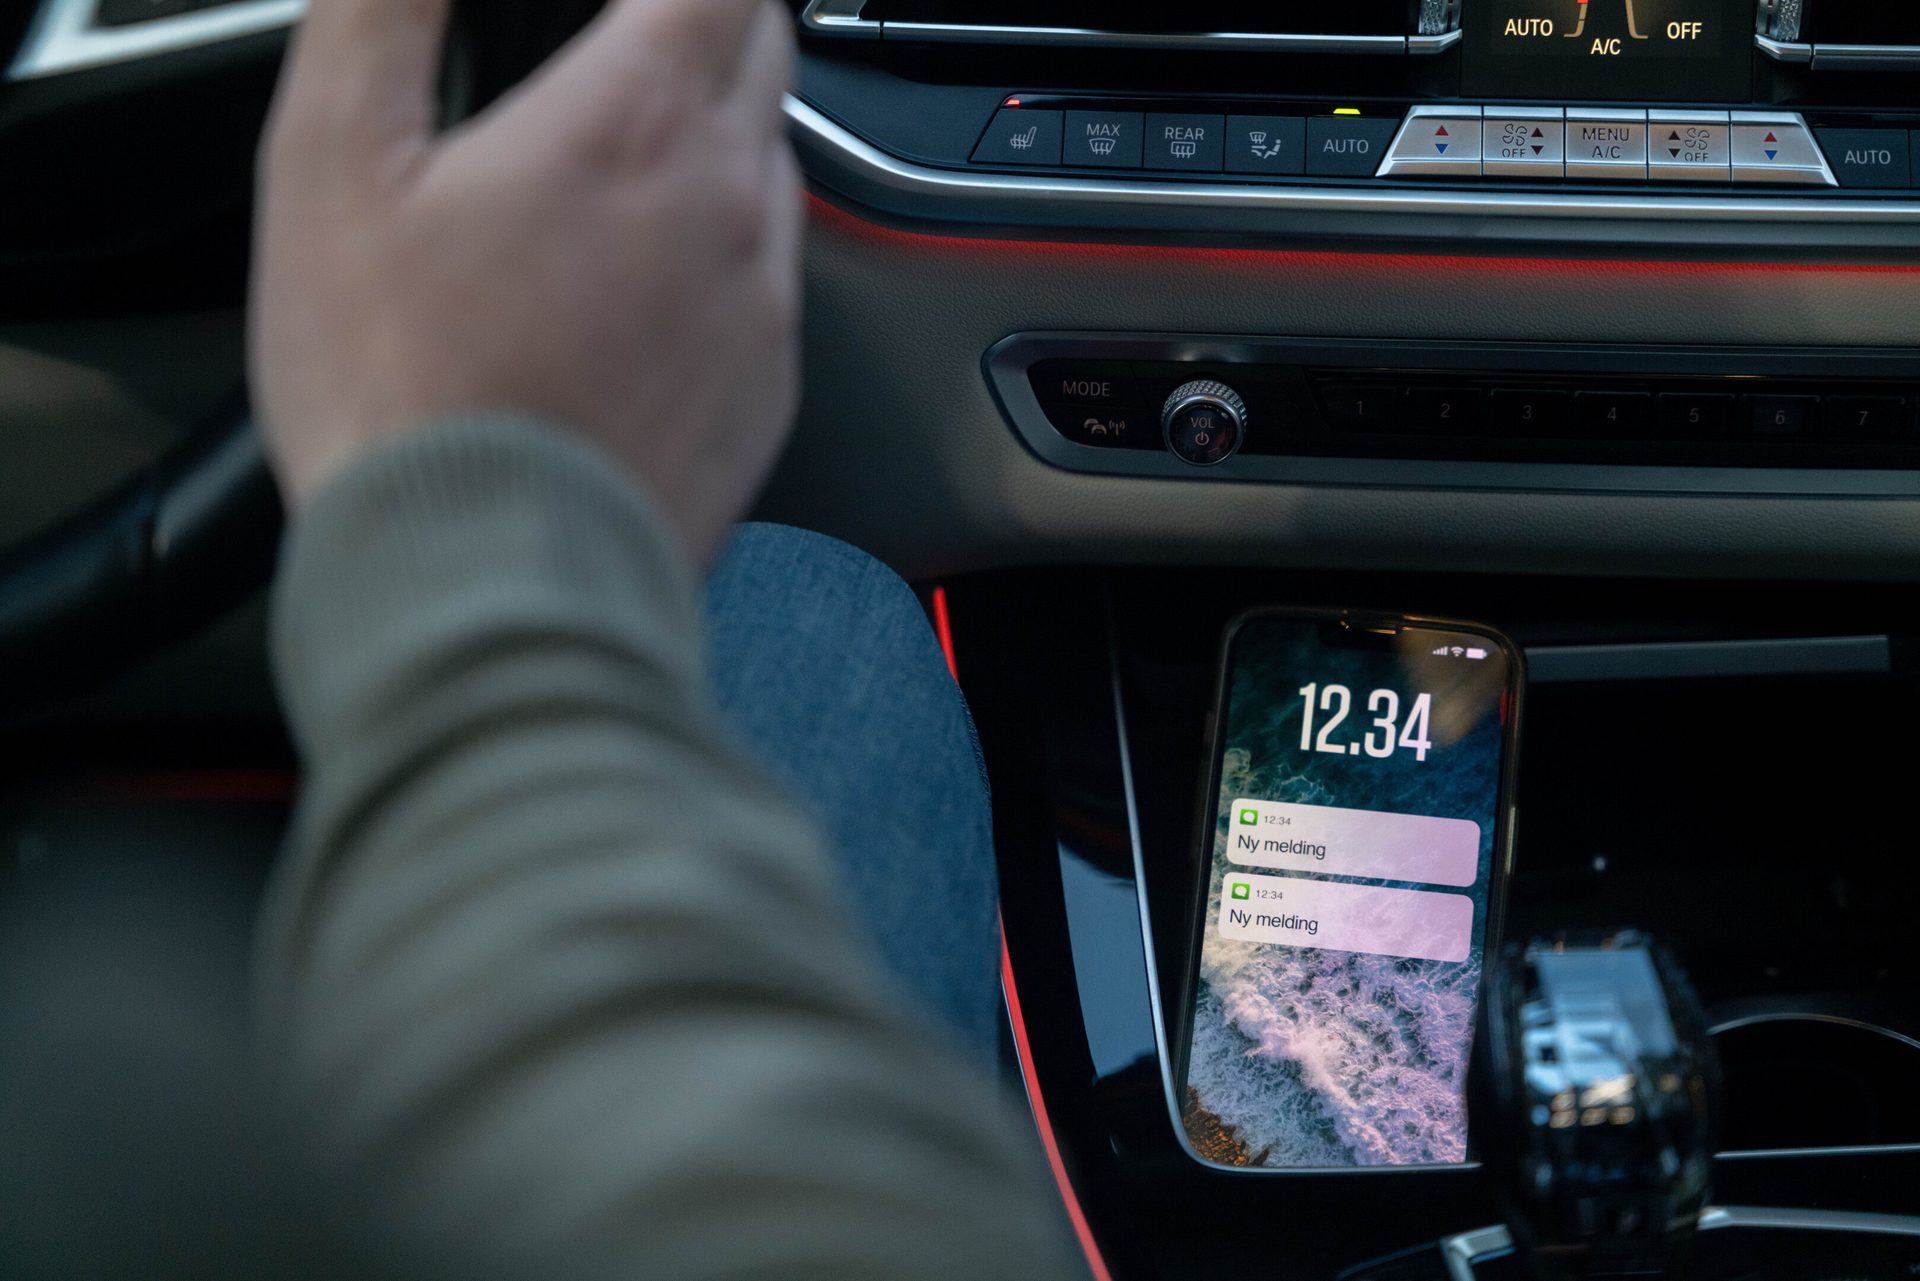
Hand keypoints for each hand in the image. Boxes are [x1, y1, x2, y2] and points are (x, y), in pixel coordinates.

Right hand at [251, 0, 800, 564]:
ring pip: (774, 166)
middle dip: (703, 23)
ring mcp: (760, 304)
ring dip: (715, 140)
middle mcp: (728, 203)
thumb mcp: (334, 166)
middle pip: (764, 49)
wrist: (482, 579)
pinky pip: (768, 281)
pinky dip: (721, 254)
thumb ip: (386, 18)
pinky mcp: (767, 392)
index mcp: (638, 123)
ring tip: (614, 176)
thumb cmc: (404, 393)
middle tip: (622, 44)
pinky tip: (637, 295)